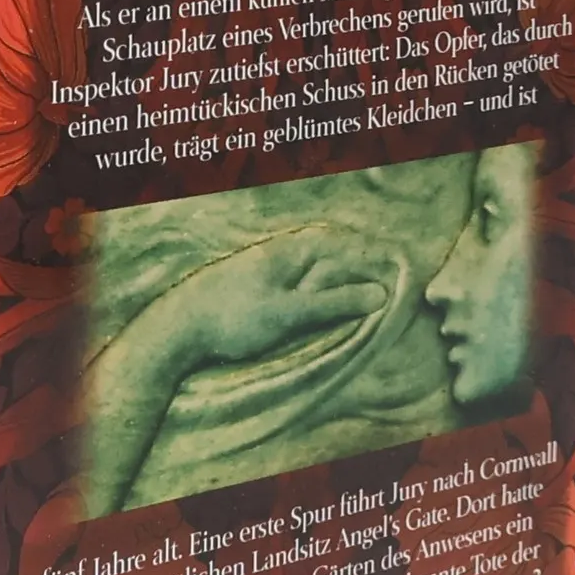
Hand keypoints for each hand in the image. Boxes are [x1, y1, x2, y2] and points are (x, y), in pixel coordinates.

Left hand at [173, 229, 390, 364]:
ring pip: (310, 270)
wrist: (174, 330)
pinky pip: (292, 285)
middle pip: (329, 254)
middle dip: (357, 266)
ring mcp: (261, 270)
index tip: (400, 272)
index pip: (345, 244)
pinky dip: (311, 293)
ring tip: (357, 298)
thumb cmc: (233, 317)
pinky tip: (312, 306)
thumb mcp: (290, 312)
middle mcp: (277, 253)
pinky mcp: (249, 290)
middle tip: (386, 285)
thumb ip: (334, 303)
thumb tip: (381, 293)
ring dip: (333, 281)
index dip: (373, 257)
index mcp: (290, 250)